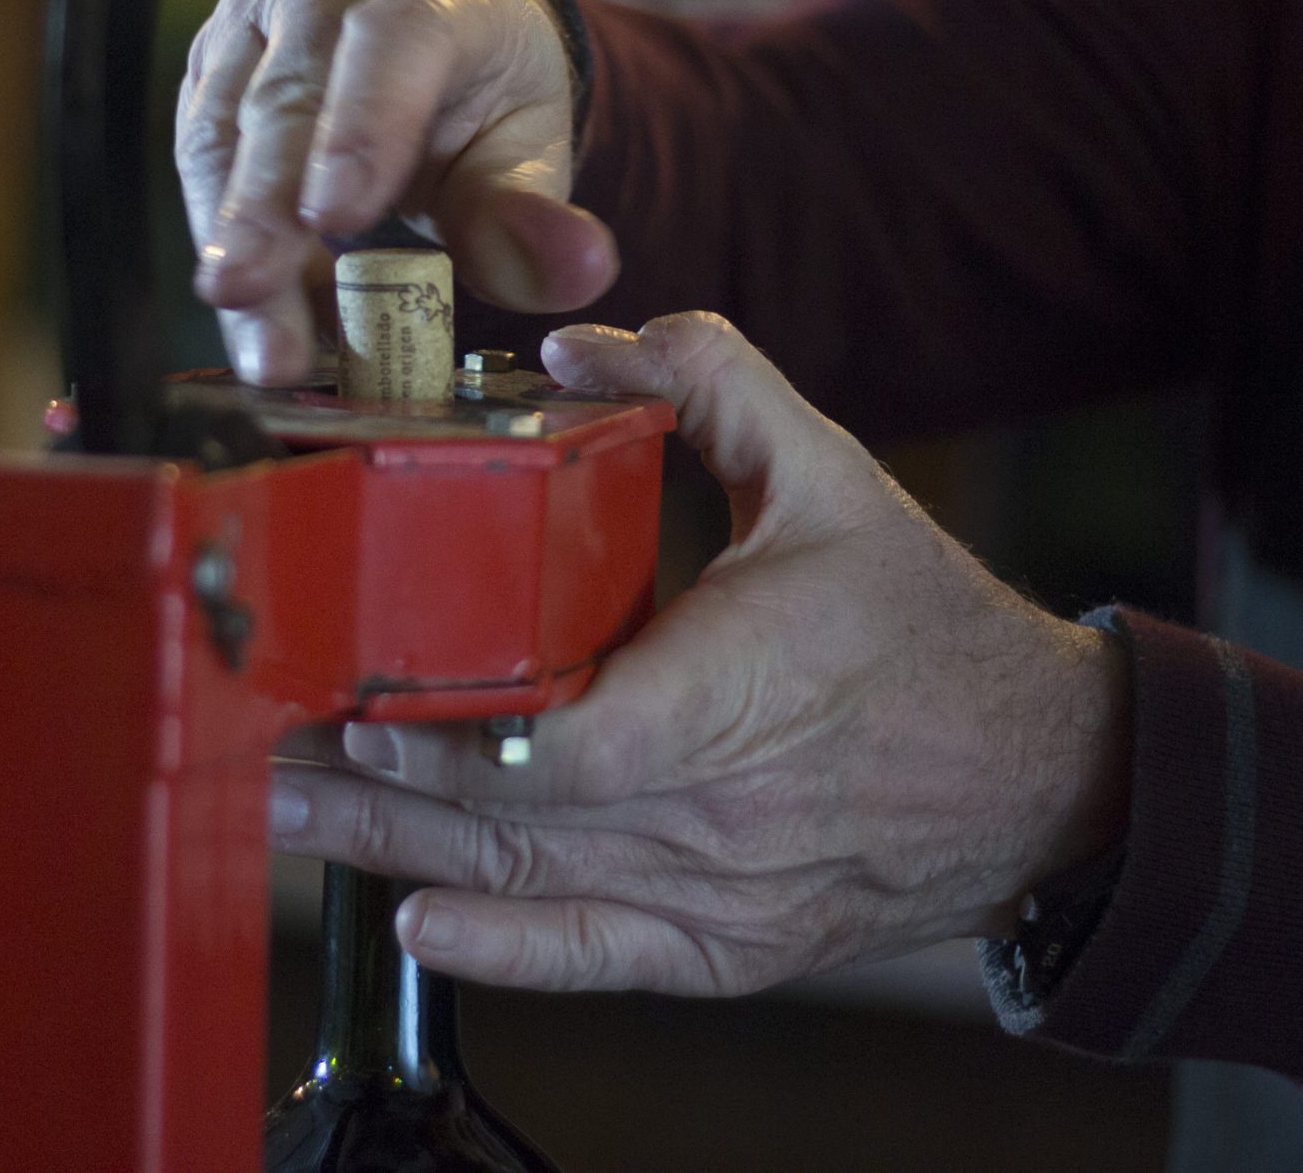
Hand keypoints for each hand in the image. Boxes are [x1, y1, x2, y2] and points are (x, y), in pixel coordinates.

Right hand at [175, 0, 616, 382]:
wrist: (432, 41)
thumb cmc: (480, 94)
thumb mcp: (526, 149)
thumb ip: (535, 213)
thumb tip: (579, 268)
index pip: (388, 44)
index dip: (359, 127)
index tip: (333, 216)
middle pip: (284, 93)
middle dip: (262, 207)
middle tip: (248, 293)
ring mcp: (254, 19)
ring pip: (222, 130)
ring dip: (230, 242)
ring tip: (255, 338)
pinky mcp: (210, 70)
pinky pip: (201, 159)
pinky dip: (221, 243)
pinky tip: (248, 314)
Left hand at [269, 312, 1131, 993]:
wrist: (1043, 780)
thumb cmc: (926, 630)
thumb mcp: (834, 476)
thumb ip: (715, 383)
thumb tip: (588, 343)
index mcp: (741, 691)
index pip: (573, 740)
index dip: (458, 733)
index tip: (363, 699)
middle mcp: (720, 810)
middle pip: (514, 818)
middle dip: (374, 784)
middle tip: (260, 740)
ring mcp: (720, 893)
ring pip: (528, 887)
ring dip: (392, 856)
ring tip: (281, 818)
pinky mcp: (725, 944)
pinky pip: (594, 958)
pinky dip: (501, 952)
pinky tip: (415, 924)